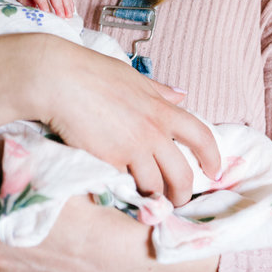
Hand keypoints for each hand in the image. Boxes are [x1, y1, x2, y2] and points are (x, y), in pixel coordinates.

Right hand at [0, 34, 219, 205]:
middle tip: (177, 200)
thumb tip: (181, 94)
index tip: (213, 170)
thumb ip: (158, 90)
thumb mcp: (132, 77)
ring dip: (153, 196)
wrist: (59, 79)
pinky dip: (125, 191)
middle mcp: (153, 130)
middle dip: (183, 192)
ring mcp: (133, 148)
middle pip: (182, 173)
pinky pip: (125, 185)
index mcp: (162, 107)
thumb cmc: (91, 72)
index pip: (201, 135)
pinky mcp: (110, 161)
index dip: (212, 157)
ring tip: (145, 199)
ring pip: (155, 186)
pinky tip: (120, 192)